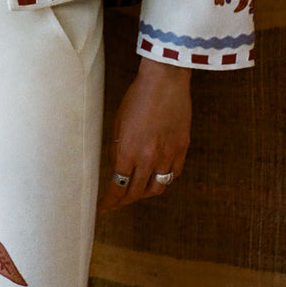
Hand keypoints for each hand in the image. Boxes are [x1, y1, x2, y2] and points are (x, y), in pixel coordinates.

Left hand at [98, 57, 190, 211]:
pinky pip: (174, 174)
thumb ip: (117, 148)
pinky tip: (157, 176)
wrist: (165, 79)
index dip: (109, 201)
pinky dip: (164, 178)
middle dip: (124, 201)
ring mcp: (168, 155)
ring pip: (157, 187)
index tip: (103, 207)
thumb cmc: (137, 96)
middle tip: (117, 203)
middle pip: (136, 192)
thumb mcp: (118, 122)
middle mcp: (149, 158)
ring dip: (145, 193)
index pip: (117, 187)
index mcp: (128, 151)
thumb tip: (117, 169)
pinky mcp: (182, 148)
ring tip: (137, 192)